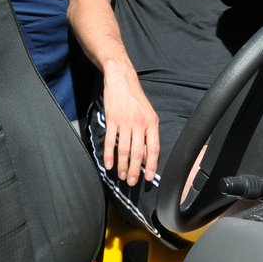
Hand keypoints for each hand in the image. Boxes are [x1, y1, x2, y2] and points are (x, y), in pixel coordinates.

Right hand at [100, 59, 158, 185]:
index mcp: (151, 122)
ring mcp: (125, 122)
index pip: (153, 148)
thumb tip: (148, 155)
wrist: (121, 79)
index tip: (149, 178)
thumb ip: (149, 133)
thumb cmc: (135, 98)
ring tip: (122, 176)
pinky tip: (109, 165)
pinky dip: (109, 155)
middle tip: (133, 182)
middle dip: (136, 170)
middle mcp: (139, 123)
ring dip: (123, 166)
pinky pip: (111, 141)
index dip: (152, 165)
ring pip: (124, 149)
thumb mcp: (148, 113)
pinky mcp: (112, 120)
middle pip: (138, 152)